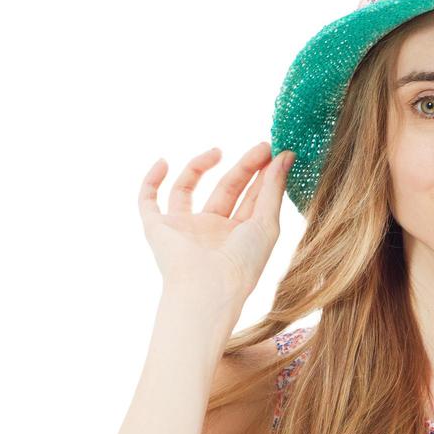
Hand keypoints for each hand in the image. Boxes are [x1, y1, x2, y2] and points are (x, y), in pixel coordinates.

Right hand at [135, 143, 287, 317]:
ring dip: (199, 166)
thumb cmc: (243, 262)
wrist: (208, 287)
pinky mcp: (157, 228)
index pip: (252, 197)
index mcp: (239, 234)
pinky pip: (148, 200)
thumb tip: (286, 156)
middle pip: (226, 189)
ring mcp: (183, 228)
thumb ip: (273, 189)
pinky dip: (151, 181)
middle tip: (262, 146)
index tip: (276, 151)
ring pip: (187, 189)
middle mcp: (211, 230)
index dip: (263, 174)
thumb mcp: (266, 222)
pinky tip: (164, 161)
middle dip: (243, 167)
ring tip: (218, 150)